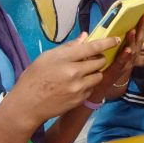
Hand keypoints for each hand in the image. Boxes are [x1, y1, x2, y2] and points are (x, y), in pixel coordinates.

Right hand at [0, 34, 120, 133]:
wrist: (27, 105)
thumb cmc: (33, 78)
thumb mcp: (46, 57)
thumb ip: (68, 47)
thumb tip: (85, 37)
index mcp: (64, 58)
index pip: (92, 47)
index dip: (107, 42)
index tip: (116, 39)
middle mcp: (74, 72)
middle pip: (99, 62)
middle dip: (99, 59)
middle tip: (92, 59)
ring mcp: (78, 87)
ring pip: (98, 76)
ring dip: (95, 72)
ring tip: (83, 73)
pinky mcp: (80, 99)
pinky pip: (92, 88)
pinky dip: (88, 85)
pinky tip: (76, 85)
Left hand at [94, 16, 143, 100]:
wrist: (100, 89)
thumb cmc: (104, 68)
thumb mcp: (108, 52)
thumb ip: (105, 40)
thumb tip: (99, 27)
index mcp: (129, 50)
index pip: (138, 35)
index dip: (143, 25)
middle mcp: (130, 57)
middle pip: (138, 40)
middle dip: (142, 28)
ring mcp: (125, 64)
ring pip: (131, 51)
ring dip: (133, 40)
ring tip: (133, 30)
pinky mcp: (116, 72)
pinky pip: (121, 63)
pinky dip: (125, 56)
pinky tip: (127, 49)